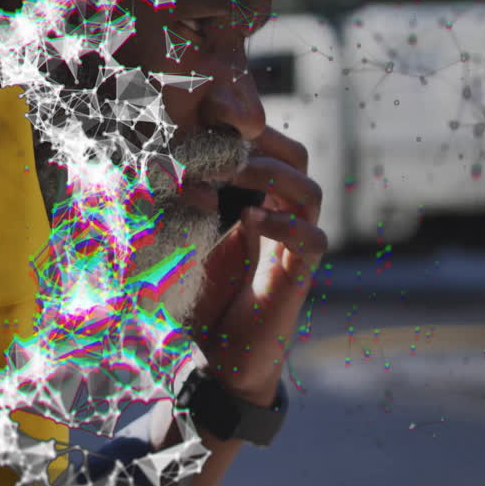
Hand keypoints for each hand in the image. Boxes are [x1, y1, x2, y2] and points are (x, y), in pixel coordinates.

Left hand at [187, 126, 326, 406]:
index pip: (268, 149)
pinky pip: (311, 240)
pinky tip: (248, 220)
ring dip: (269, 176)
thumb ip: (176, 207)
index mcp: (256, 201)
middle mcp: (281, 218)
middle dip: (260, 145)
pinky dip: (282, 224)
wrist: (216, 360)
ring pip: (309, 192)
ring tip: (233, 174)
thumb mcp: (177, 243)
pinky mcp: (298, 278)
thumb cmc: (195, 299)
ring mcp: (293, 247)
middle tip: (219, 146)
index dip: (244, 133)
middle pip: (296, 159)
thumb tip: (173, 169)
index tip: (206, 126)